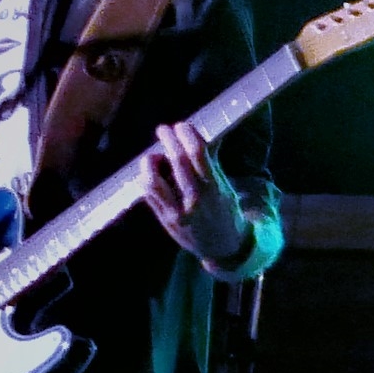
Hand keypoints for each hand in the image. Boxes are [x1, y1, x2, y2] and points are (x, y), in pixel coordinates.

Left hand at [140, 122, 245, 264]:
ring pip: (154, 180)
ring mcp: (177, 212)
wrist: (222, 247)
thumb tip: (200, 137)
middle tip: (164, 129)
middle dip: (169, 141)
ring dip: (151, 162)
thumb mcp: (225, 189)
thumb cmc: (226, 213)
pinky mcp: (165, 220)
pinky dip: (147, 179)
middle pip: (177, 162)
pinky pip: (149, 194)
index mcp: (215, 190)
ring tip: (155, 157)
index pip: (198, 155)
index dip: (188, 136)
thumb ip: (211, 165)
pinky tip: (151, 174)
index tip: (182, 125)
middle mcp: (195, 201)